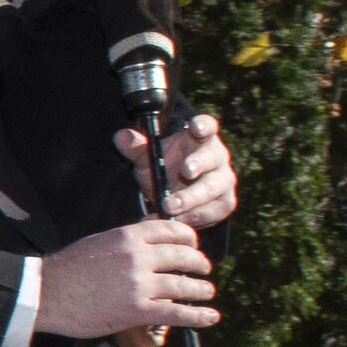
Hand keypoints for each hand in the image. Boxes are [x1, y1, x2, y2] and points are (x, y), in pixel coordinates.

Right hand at [39, 217, 216, 337]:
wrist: (45, 295)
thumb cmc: (67, 269)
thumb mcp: (99, 242)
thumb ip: (128, 237)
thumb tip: (151, 227)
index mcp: (129, 236)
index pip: (173, 231)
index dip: (189, 239)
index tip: (193, 246)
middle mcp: (139, 257)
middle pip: (184, 257)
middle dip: (199, 264)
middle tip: (204, 269)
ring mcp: (140, 284)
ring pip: (184, 285)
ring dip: (201, 290)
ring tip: (206, 292)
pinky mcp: (138, 310)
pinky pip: (177, 313)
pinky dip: (198, 316)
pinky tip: (211, 316)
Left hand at [120, 114, 238, 230]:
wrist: (171, 193)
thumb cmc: (163, 167)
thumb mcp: (146, 157)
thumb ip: (135, 147)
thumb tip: (122, 136)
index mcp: (201, 138)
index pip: (208, 126)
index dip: (204, 125)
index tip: (196, 126)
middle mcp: (217, 157)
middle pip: (212, 158)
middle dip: (198, 165)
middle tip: (185, 172)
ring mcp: (223, 180)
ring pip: (213, 189)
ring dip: (191, 199)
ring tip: (168, 207)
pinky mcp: (224, 203)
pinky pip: (212, 211)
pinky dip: (192, 218)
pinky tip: (174, 221)